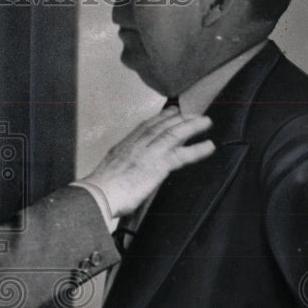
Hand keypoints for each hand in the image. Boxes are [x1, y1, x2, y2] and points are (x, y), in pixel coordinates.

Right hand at [77, 108, 214, 217]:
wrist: (98, 195)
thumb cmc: (99, 192)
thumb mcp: (105, 175)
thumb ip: (117, 172)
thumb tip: (121, 177)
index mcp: (122, 148)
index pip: (143, 128)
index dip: (158, 118)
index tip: (168, 112)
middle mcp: (136, 146)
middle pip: (160, 126)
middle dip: (177, 118)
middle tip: (190, 113)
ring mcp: (148, 154)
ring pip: (173, 134)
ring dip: (191, 126)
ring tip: (205, 122)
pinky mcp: (158, 165)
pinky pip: (182, 155)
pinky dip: (197, 149)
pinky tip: (209, 146)